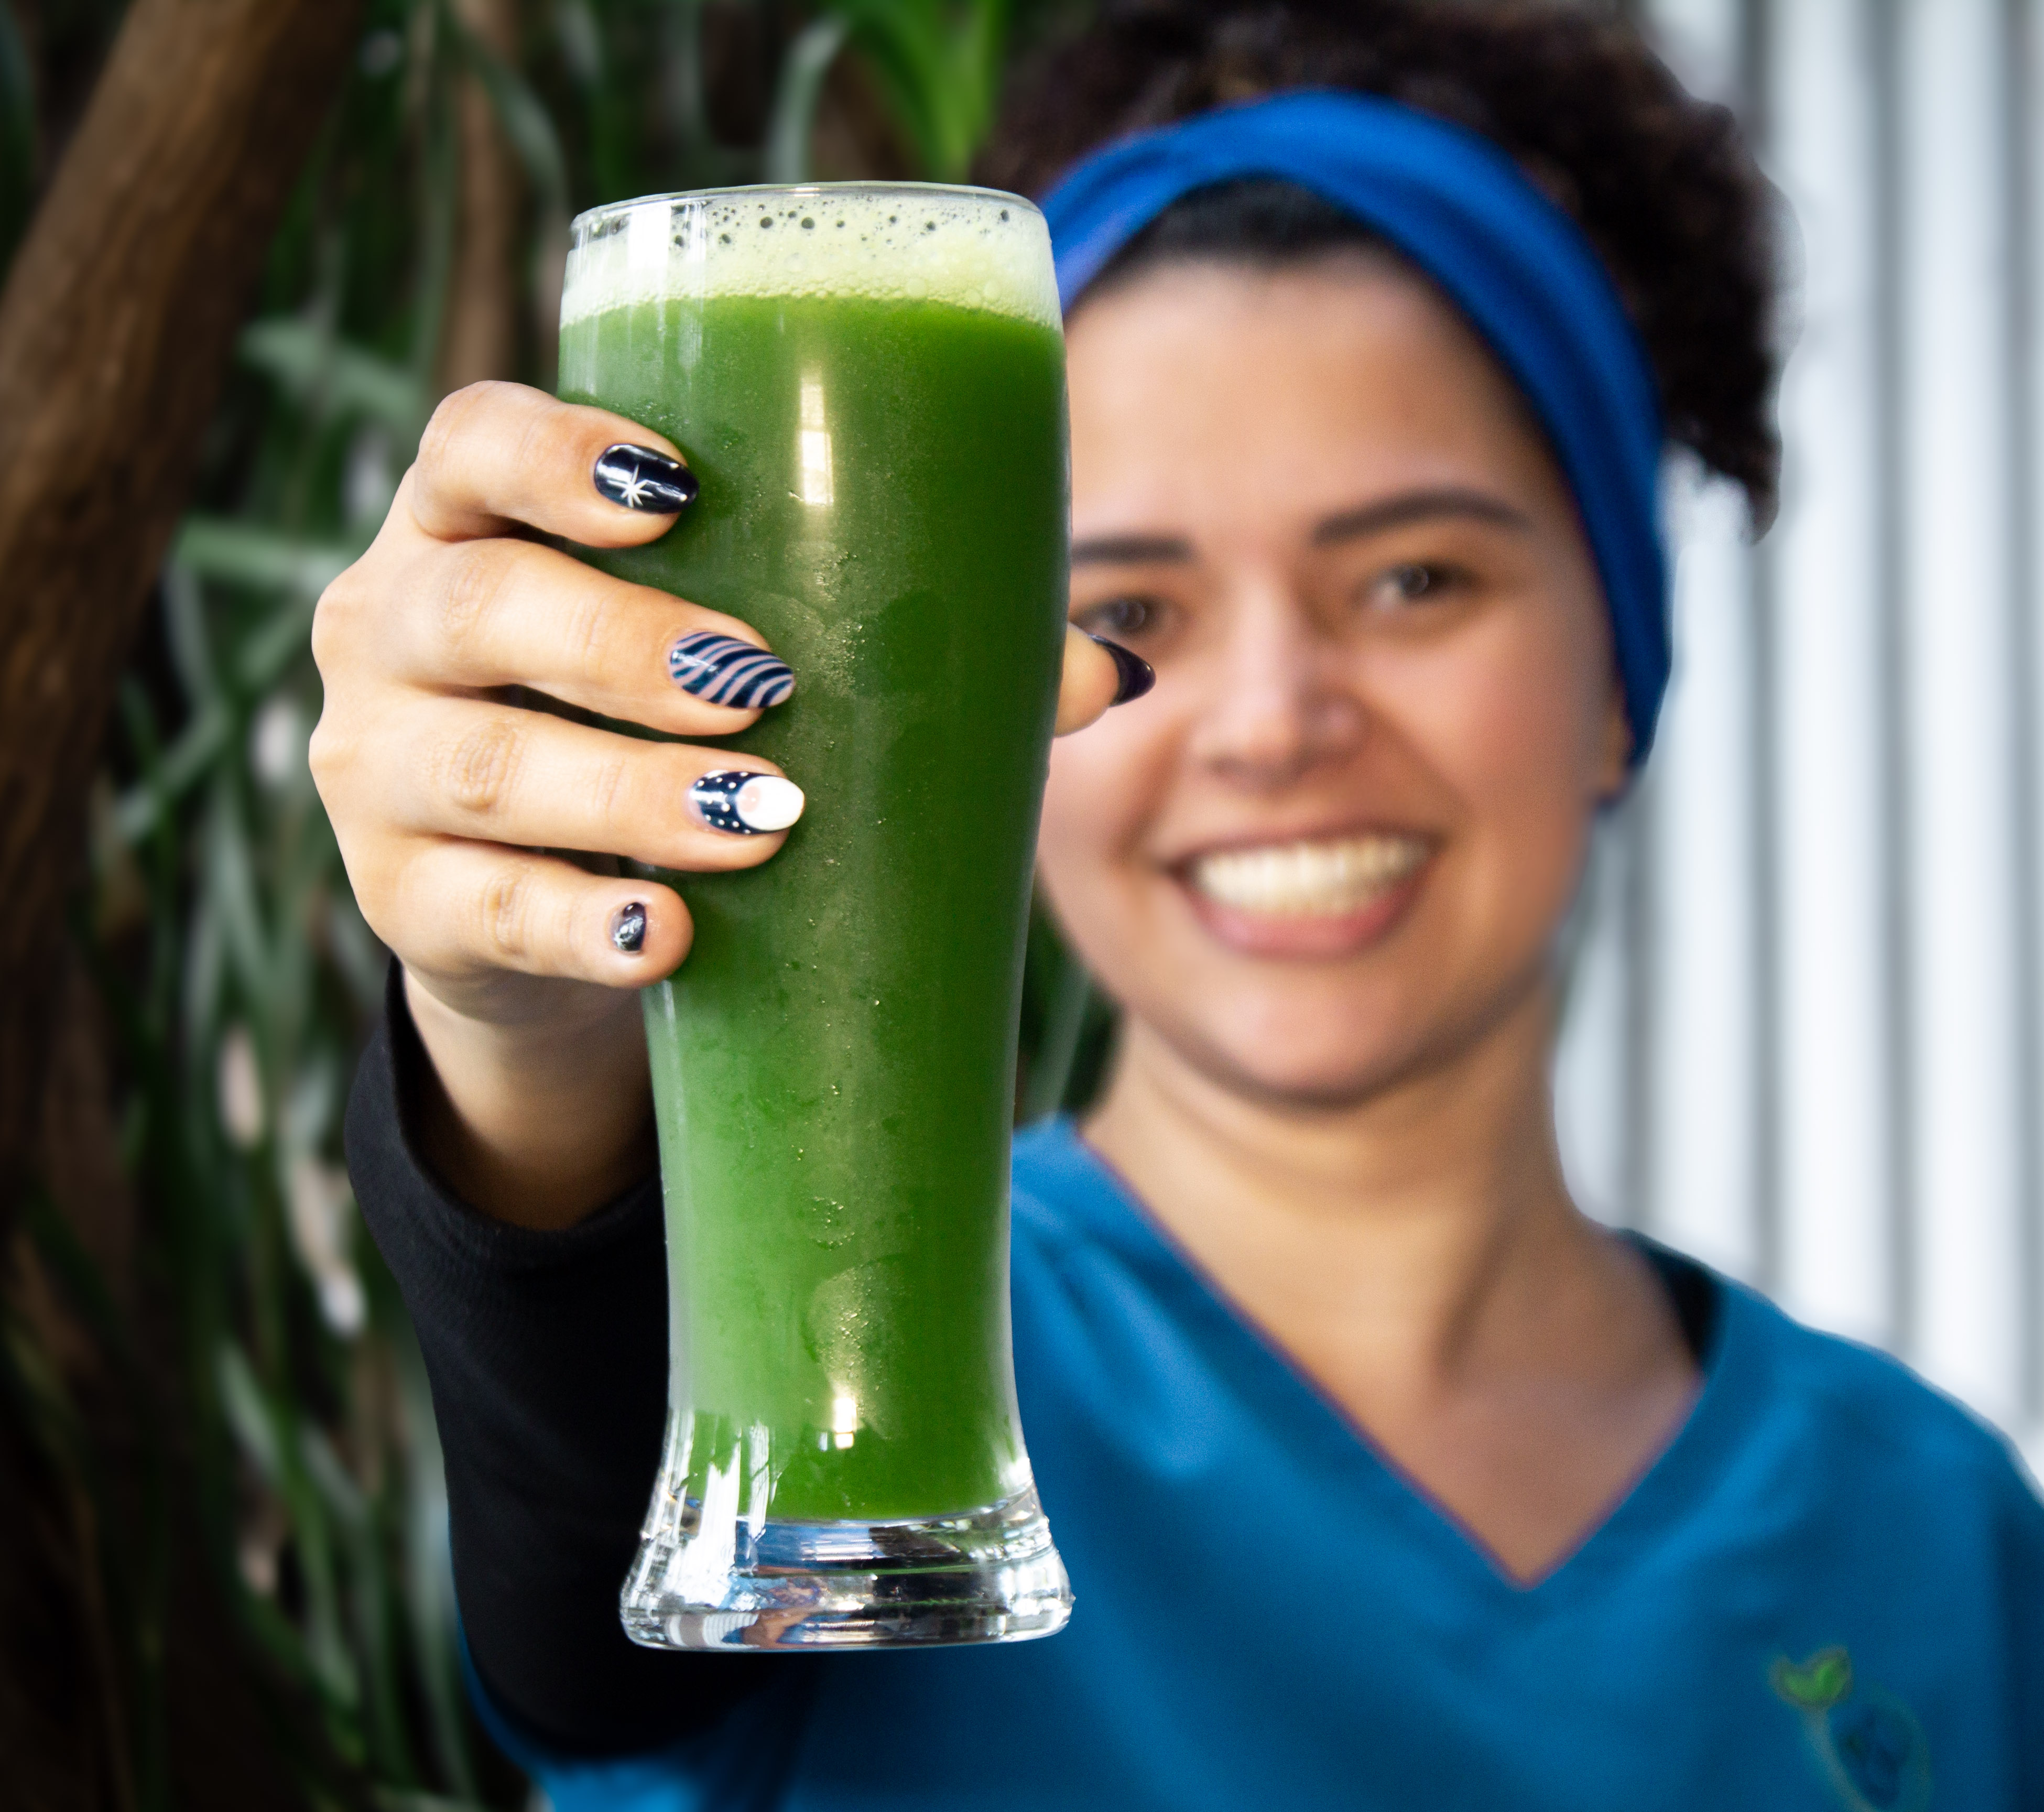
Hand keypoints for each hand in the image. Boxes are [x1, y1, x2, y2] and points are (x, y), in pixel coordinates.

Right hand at [311, 381, 1135, 1221]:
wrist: (550, 902)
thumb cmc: (664, 727)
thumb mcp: (747, 661)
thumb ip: (904, 648)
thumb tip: (1111, 673)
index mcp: (468, 522)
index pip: (469, 441)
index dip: (551, 452)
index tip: (674, 489)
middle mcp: (389, 624)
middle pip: (477, 606)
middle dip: (621, 645)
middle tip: (761, 684)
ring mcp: (373, 768)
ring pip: (479, 767)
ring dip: (626, 793)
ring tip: (762, 817)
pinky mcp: (404, 902)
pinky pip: (479, 910)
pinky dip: (580, 926)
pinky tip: (666, 936)